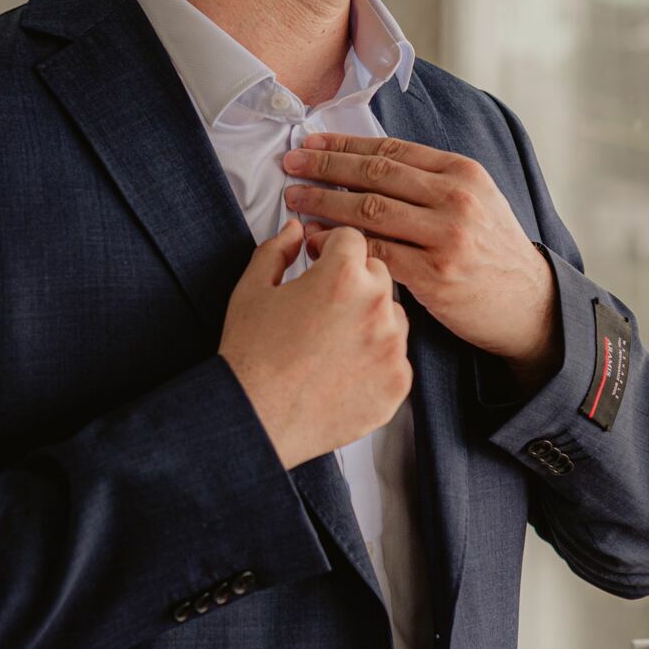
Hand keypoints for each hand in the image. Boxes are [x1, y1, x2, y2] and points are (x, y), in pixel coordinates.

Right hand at [217, 220, 412, 468]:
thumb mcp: (253, 288)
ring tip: (333, 340)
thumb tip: (294, 231)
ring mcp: (391, 348)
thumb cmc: (250, 355)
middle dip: (352, 279)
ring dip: (371, 318)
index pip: (353, 239)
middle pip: (377, 273)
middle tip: (323, 302)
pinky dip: (377, 359)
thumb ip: (277, 249)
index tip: (319, 258)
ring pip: (393, 315)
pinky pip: (397, 358)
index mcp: (342, 276)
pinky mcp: (398, 383)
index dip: (330, 245)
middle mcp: (375, 307)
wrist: (255, 417)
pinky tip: (344, 368)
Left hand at [282, 133, 558, 383]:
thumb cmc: (491, 251)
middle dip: (325, 167)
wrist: (528, 303)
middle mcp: (455, 198)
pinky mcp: (435, 275)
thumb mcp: (474, 200)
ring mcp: (446, 236)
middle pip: (374, 174)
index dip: (344, 144)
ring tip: (294, 200)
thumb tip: (366, 163)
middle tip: (290, 165)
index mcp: (462, 172)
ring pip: (369, 211)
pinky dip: (338, 246)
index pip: (391, 150)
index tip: (311, 143)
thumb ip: (430, 181)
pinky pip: (374, 254)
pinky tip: (314, 242)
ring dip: (324, 203)